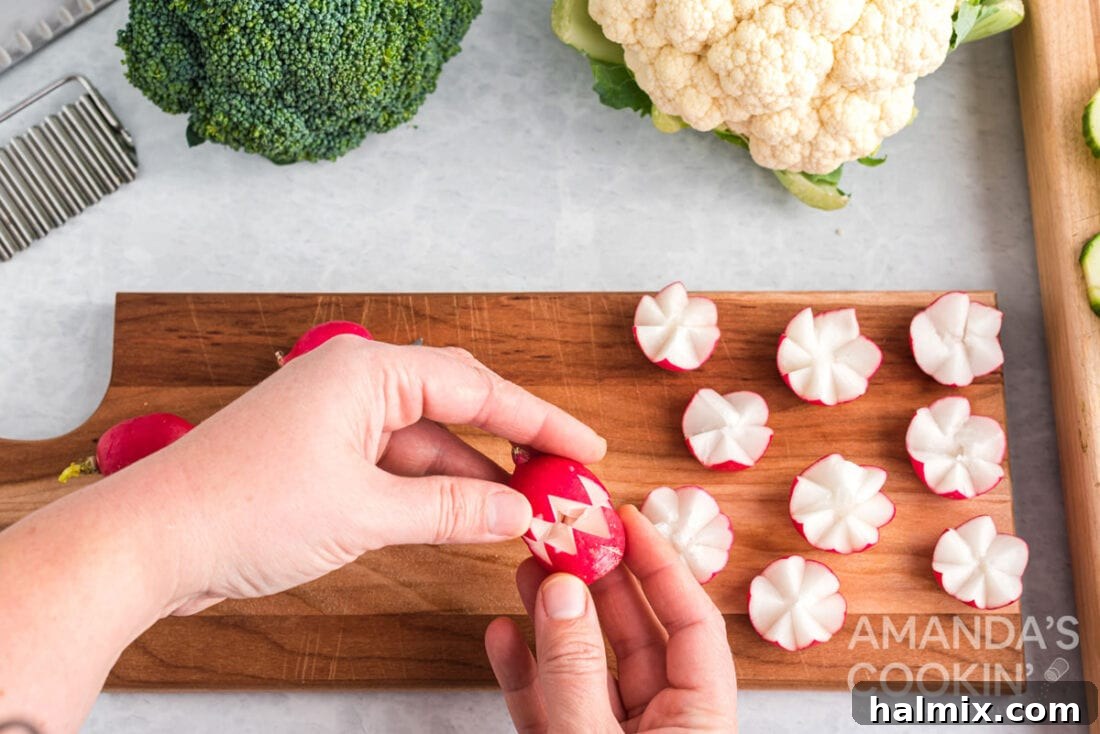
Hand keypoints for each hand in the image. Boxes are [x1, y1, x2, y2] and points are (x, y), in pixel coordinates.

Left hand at [139, 336, 605, 613]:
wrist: (151, 543)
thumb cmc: (242, 509)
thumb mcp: (364, 512)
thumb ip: (449, 511)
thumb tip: (516, 513)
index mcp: (365, 371)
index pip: (476, 387)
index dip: (540, 421)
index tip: (585, 448)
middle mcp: (354, 384)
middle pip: (458, 405)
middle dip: (513, 445)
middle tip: (565, 478)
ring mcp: (337, 422)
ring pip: (429, 443)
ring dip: (474, 479)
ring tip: (529, 511)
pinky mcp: (323, 458)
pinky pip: (397, 468)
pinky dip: (434, 495)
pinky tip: (471, 520)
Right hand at [484, 505, 737, 732]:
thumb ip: (575, 672)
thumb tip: (563, 593)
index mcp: (699, 720)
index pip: (693, 624)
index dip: (661, 566)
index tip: (627, 520)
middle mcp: (662, 726)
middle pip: (636, 636)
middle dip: (597, 582)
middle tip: (569, 537)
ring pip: (585, 667)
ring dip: (554, 619)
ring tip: (529, 570)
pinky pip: (549, 705)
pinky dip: (524, 672)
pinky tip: (503, 635)